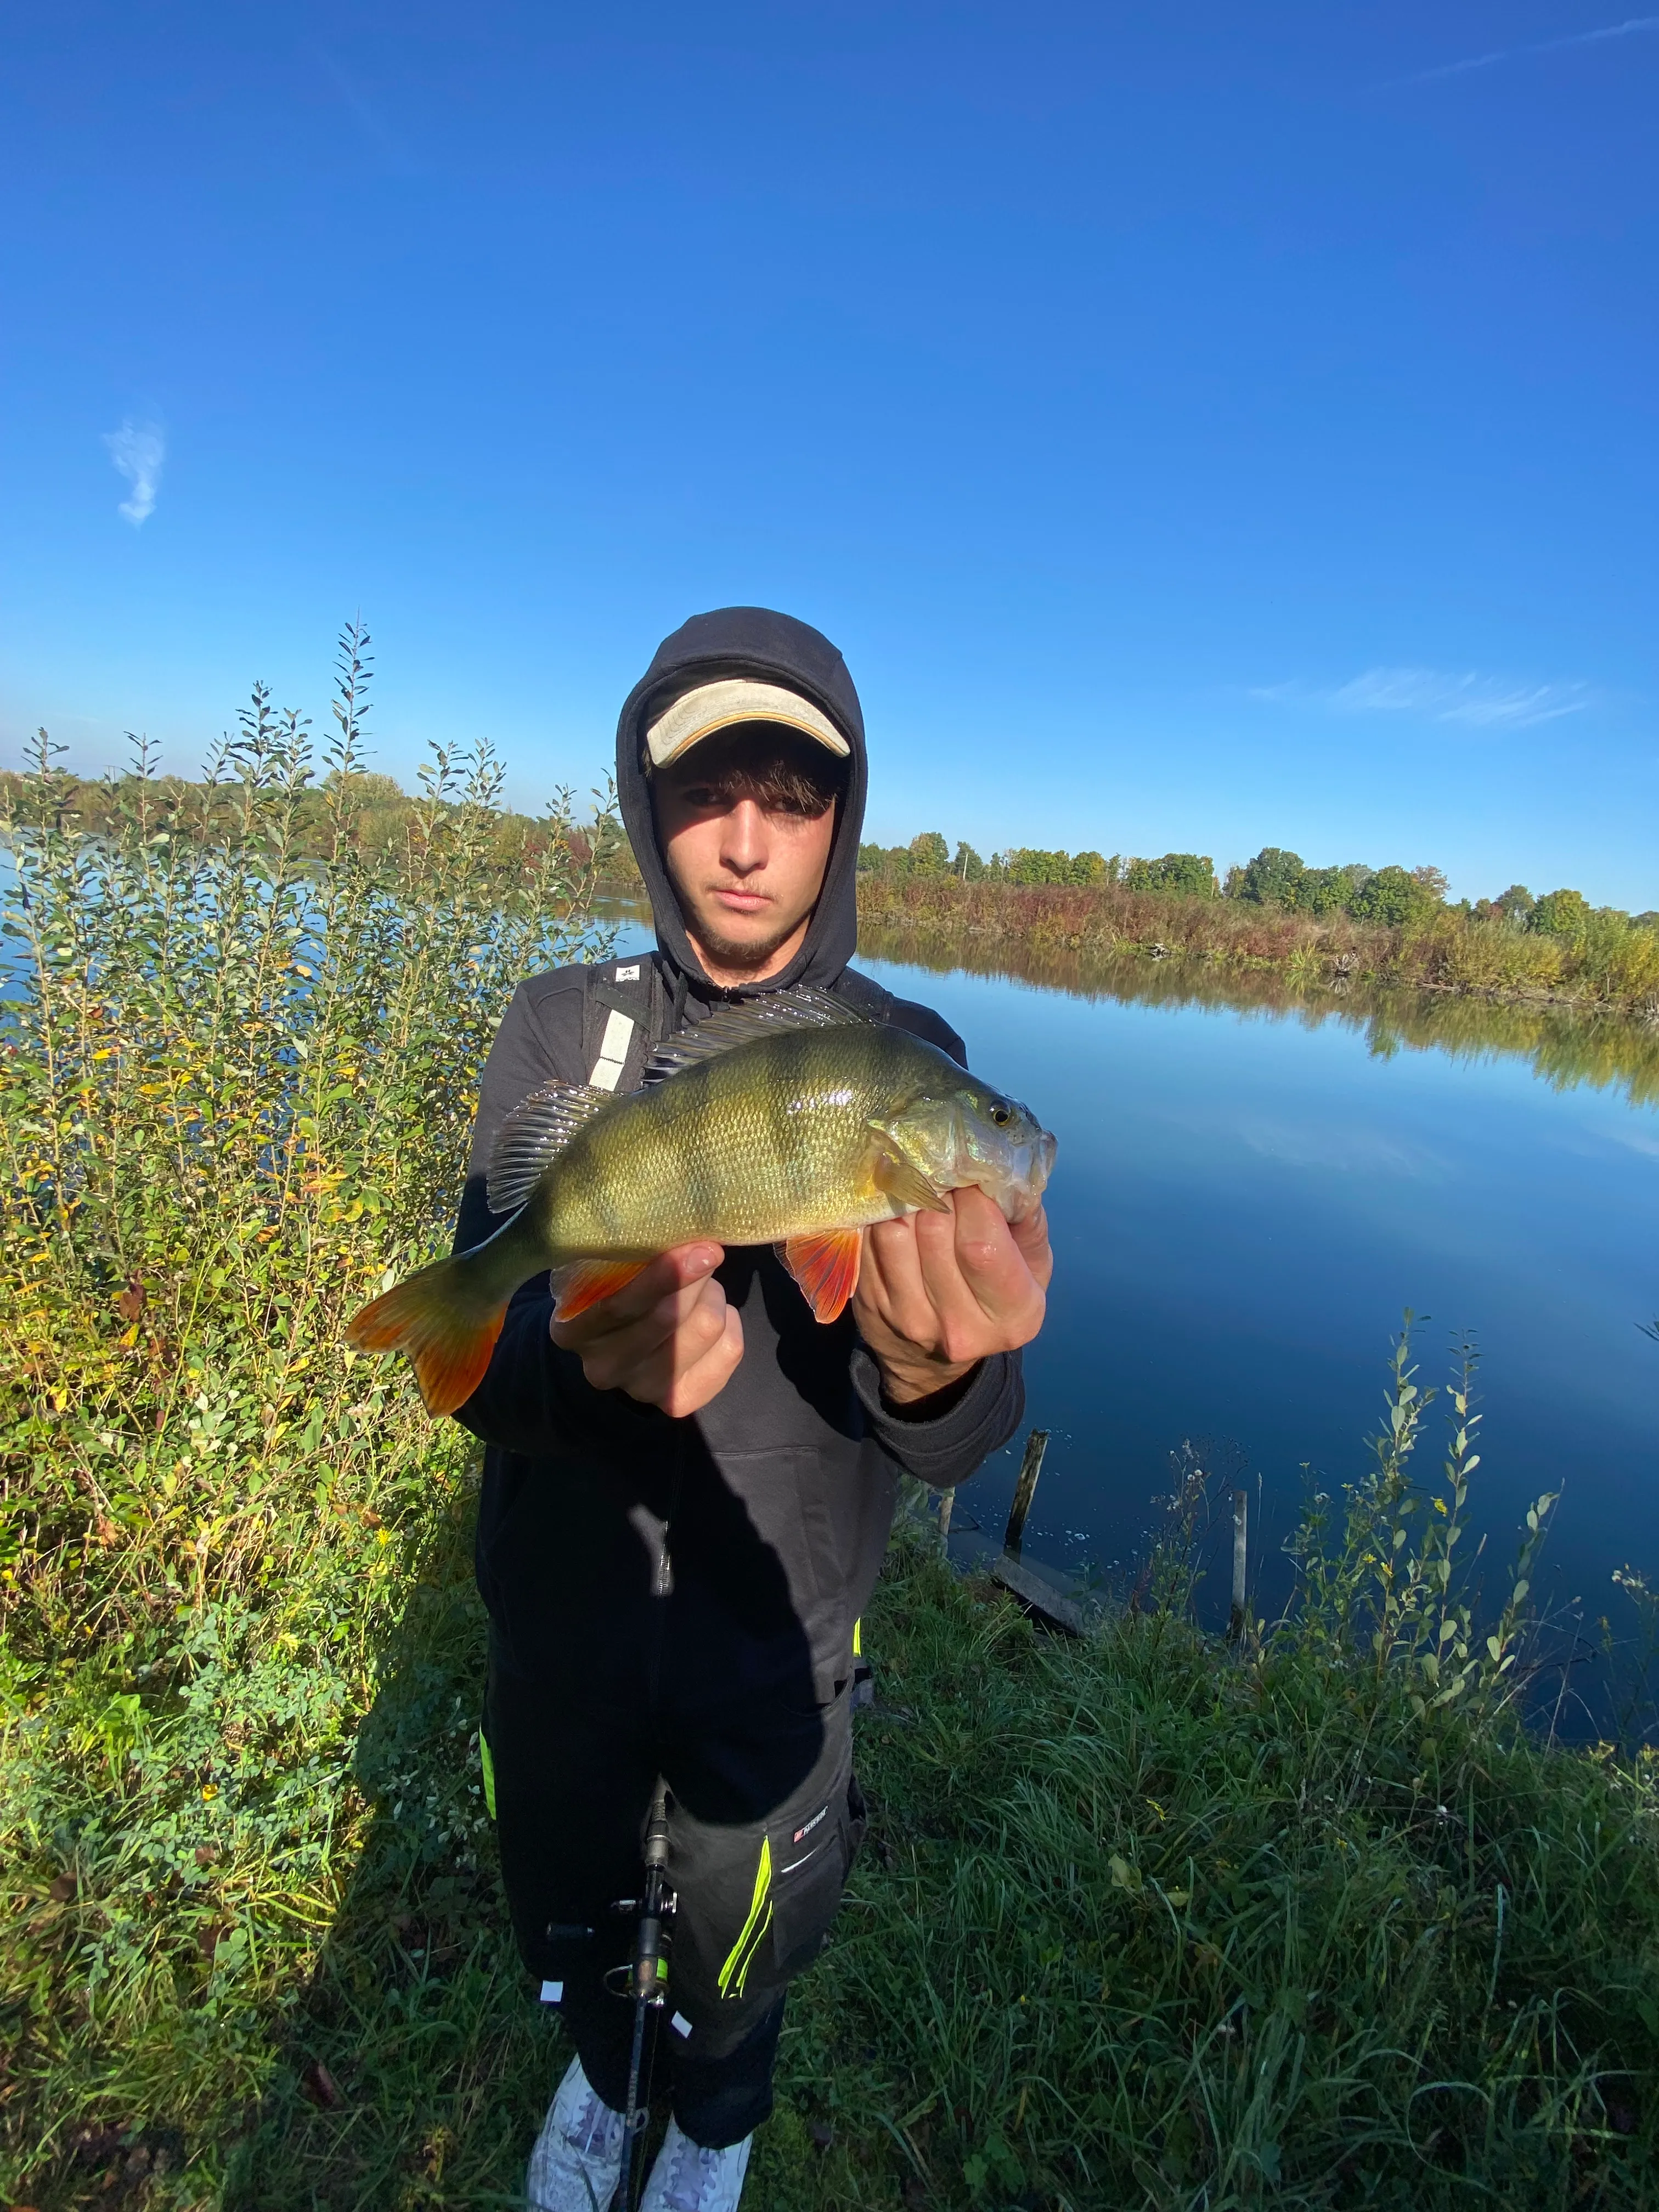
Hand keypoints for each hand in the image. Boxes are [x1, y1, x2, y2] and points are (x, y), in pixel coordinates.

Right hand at [550, 1243, 741, 1417]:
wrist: (612, 1351)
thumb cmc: (612, 1294)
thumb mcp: (604, 1272)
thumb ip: (632, 1257)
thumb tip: (689, 1233)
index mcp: (573, 1330)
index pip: (620, 1305)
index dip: (665, 1276)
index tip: (700, 1248)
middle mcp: (604, 1368)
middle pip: (670, 1316)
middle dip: (698, 1277)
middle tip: (706, 1253)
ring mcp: (642, 1390)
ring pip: (706, 1328)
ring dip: (712, 1296)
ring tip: (700, 1288)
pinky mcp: (679, 1402)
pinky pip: (730, 1350)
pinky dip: (731, 1322)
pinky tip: (714, 1314)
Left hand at [853, 1188, 1051, 1406]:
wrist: (938, 1362)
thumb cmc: (996, 1295)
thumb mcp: (1032, 1265)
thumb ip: (1027, 1221)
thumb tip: (1007, 1174)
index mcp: (1012, 1315)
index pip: (980, 1244)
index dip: (973, 1200)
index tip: (971, 1178)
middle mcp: (959, 1326)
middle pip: (934, 1231)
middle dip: (937, 1191)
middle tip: (942, 1176)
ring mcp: (909, 1319)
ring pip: (894, 1232)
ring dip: (904, 1198)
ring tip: (918, 1189)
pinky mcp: (872, 1307)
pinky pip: (869, 1242)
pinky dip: (880, 1215)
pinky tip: (895, 1209)